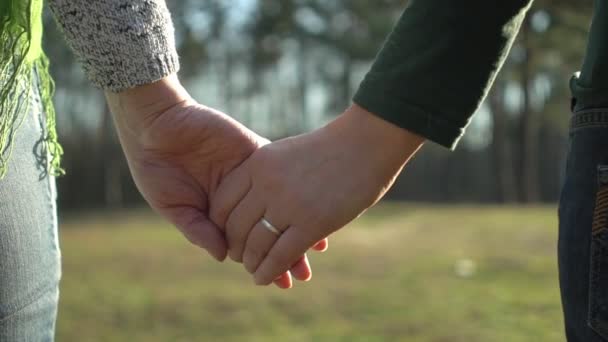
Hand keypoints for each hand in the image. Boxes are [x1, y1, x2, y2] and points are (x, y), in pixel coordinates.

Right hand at [106, 74, 326, 287]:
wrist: (157, 124)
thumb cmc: (155, 168)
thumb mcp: (172, 206)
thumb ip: (197, 229)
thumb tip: (224, 256)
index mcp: (218, 214)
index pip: (248, 243)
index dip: (264, 262)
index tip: (281, 281)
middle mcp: (239, 198)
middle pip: (270, 228)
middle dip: (287, 251)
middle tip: (303, 275)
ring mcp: (250, 176)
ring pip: (281, 205)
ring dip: (299, 226)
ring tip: (317, 250)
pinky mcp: (256, 152)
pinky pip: (282, 173)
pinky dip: (298, 190)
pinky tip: (314, 208)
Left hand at [210, 104, 424, 284]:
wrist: (366, 144)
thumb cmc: (329, 149)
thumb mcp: (285, 153)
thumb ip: (265, 174)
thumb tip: (252, 200)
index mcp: (257, 164)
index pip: (222, 204)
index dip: (220, 226)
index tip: (227, 236)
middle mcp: (267, 185)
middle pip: (235, 227)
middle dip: (236, 248)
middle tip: (240, 259)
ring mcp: (289, 205)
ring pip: (256, 245)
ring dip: (251, 264)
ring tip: (254, 272)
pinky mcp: (312, 223)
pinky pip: (280, 256)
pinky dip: (269, 272)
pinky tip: (265, 279)